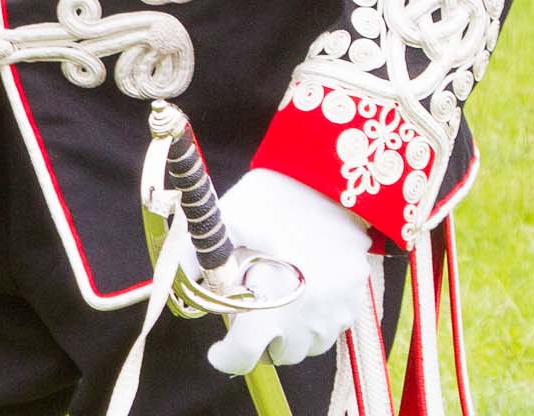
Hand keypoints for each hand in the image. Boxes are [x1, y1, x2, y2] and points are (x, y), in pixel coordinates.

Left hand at [193, 168, 372, 374]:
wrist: (329, 178)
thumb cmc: (275, 197)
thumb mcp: (229, 219)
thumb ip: (199, 256)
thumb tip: (178, 286)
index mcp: (273, 299)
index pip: (245, 353)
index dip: (226, 355)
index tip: (217, 349)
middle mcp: (308, 317)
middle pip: (275, 353)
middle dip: (257, 335)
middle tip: (251, 300)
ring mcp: (336, 313)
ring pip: (304, 347)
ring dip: (287, 332)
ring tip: (279, 291)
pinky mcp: (355, 305)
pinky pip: (328, 330)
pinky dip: (312, 320)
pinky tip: (304, 287)